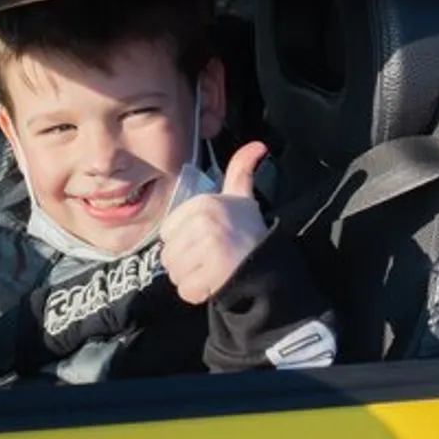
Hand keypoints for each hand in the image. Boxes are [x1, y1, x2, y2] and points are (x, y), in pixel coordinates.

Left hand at [160, 142, 268, 304]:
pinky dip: (198, 293)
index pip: (167, 232)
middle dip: (186, 262)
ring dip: (191, 278)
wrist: (271, 267)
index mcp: (204, 203)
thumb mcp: (241, 198)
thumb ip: (240, 171)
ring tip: (213, 270)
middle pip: (168, 255)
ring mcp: (209, 247)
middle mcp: (204, 222)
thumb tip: (258, 145)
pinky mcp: (213, 273)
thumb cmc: (248, 233)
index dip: (184, 242)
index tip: (206, 241)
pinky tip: (215, 284)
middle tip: (210, 259)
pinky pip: (186, 291)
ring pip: (174, 274)